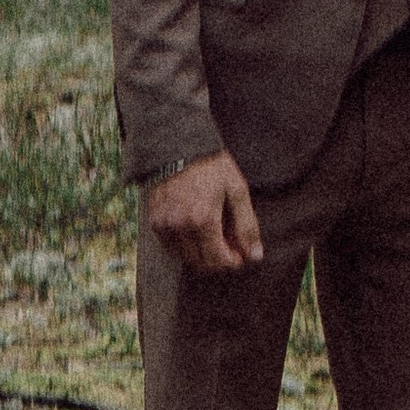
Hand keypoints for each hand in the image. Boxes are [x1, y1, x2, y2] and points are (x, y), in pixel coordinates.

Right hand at [145, 151, 264, 271]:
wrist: (178, 146)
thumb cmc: (211, 166)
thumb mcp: (237, 190)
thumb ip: (247, 225)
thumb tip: (255, 256)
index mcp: (203, 219)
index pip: (217, 259)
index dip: (232, 262)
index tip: (240, 255)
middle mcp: (180, 226)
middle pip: (201, 262)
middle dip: (218, 258)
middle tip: (229, 243)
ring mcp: (164, 225)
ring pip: (185, 257)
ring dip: (201, 254)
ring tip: (214, 235)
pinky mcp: (154, 222)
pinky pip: (171, 247)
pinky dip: (185, 246)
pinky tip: (197, 231)